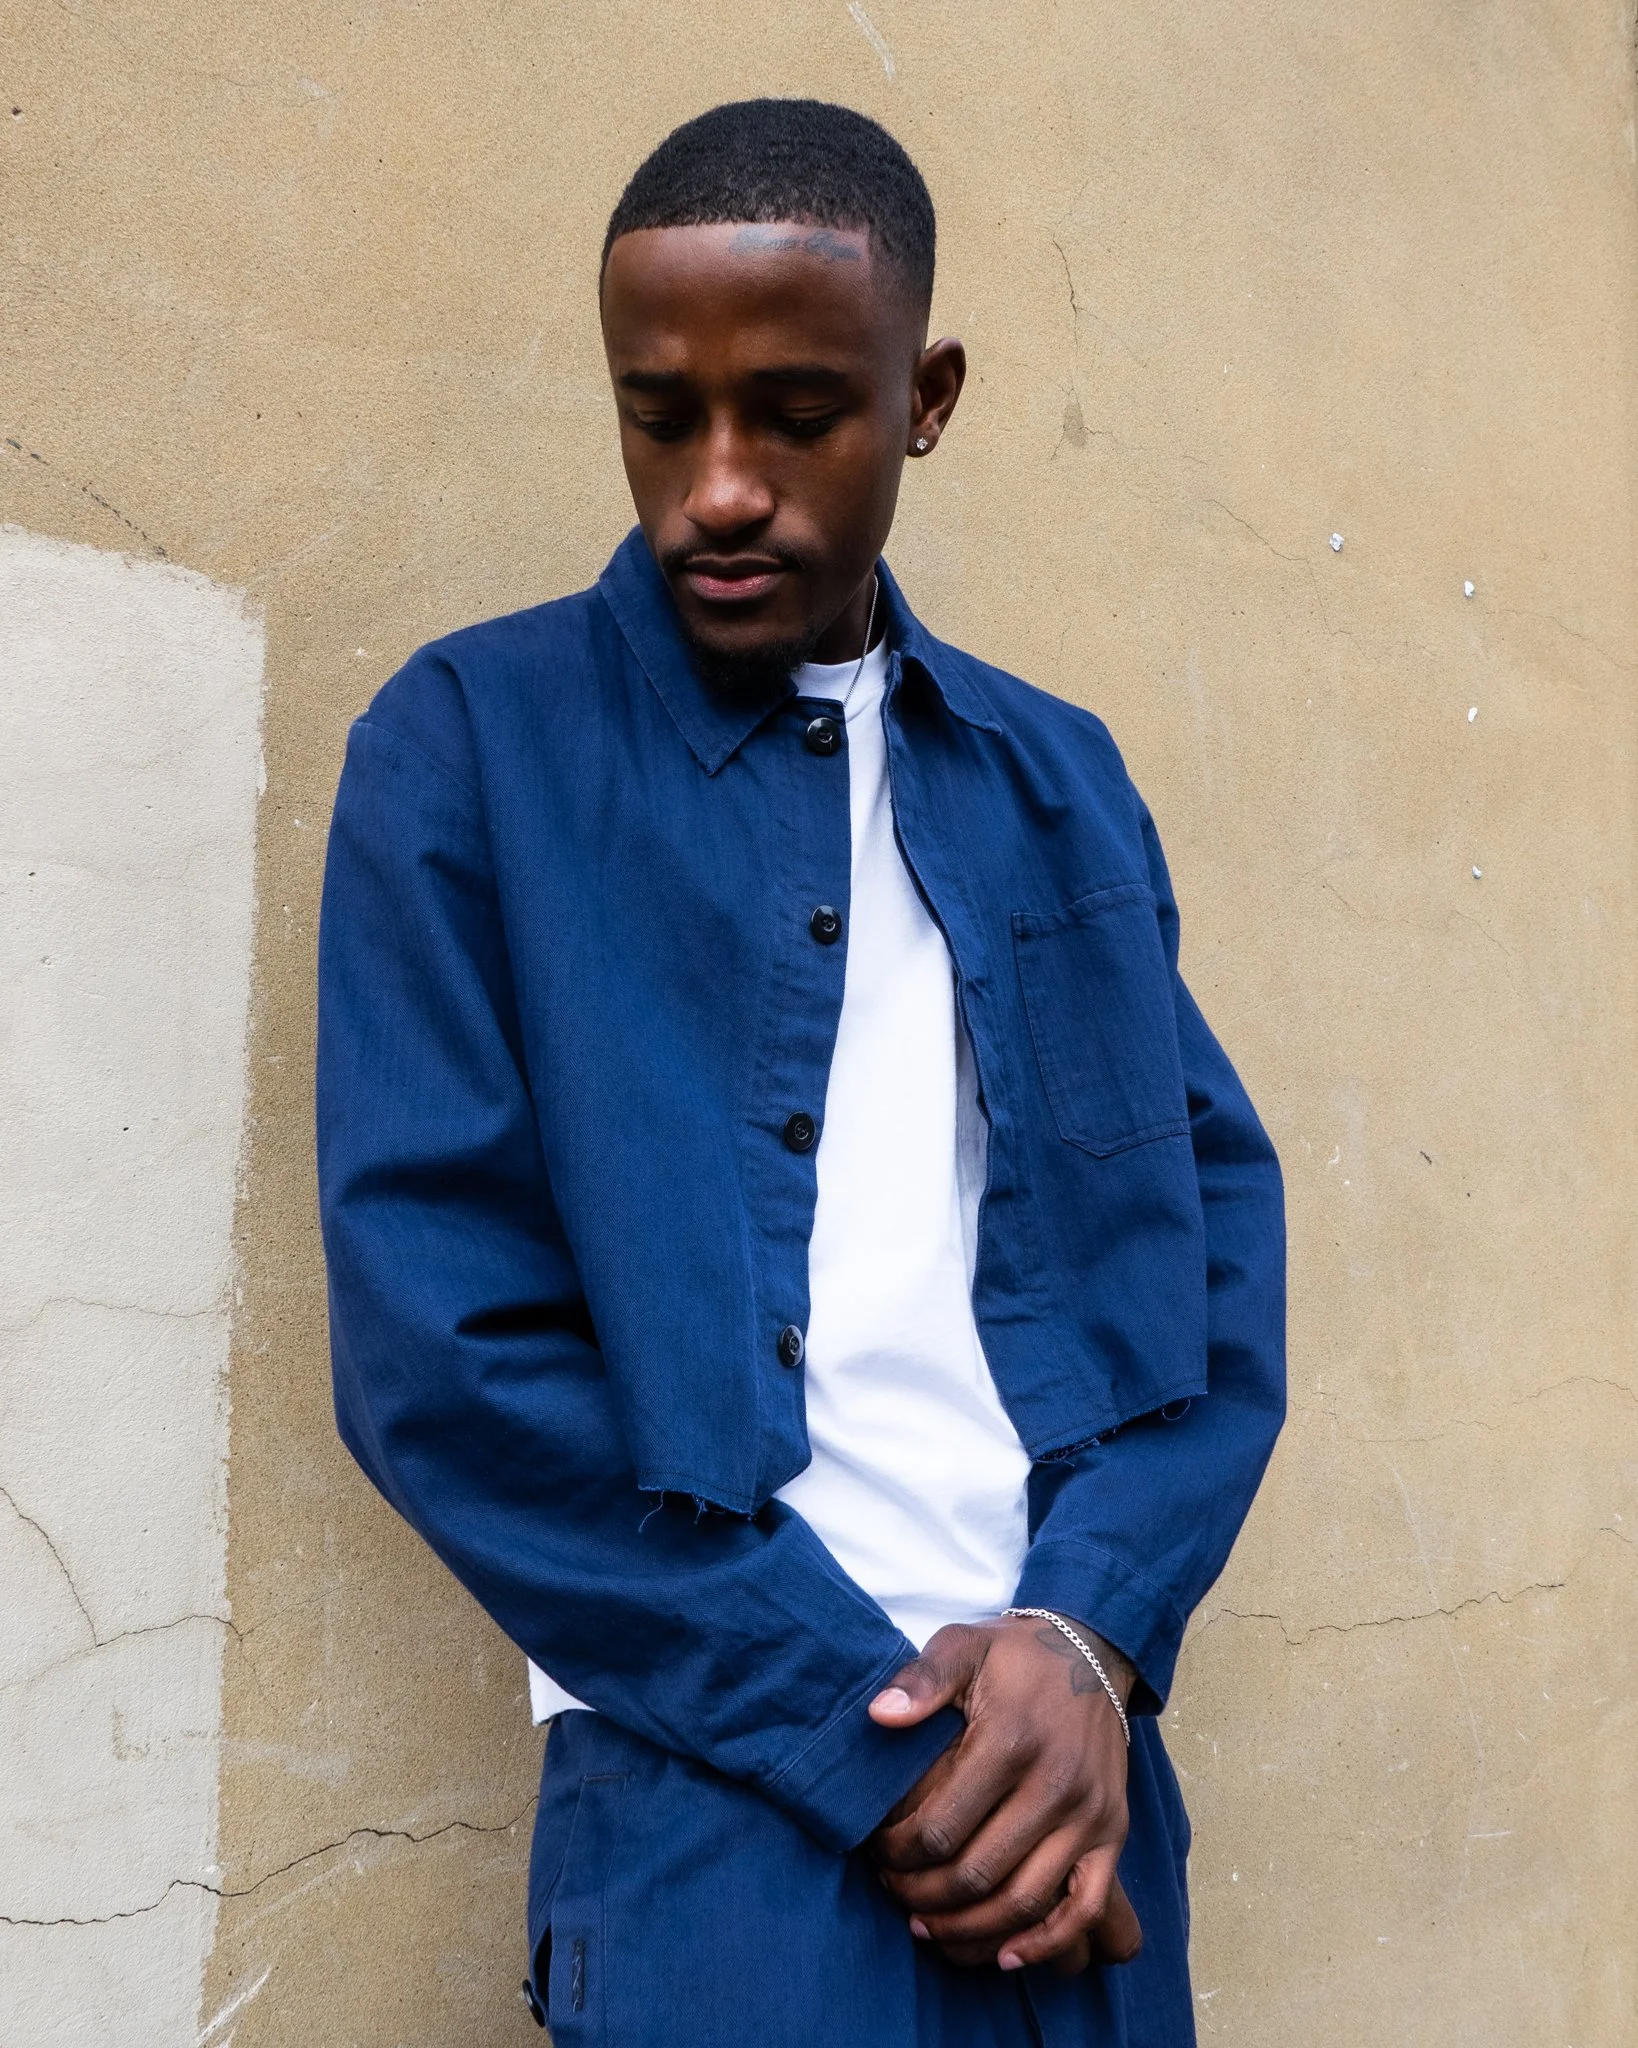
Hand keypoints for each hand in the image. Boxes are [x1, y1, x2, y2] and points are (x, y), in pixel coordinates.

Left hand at [866, 1615, 1140, 1974]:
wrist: (1091, 1653)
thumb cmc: (1016, 1657)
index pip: (941, 1827)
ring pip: (1024, 1900)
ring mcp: (1089, 1814)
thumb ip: (921, 1679)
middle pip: (978, 1873)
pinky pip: (1085, 1907)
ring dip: (970, 1928)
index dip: (899, 1853)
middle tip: (894, 1892)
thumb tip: (880, 1716)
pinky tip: (1005, 1955)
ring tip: (928, 1925)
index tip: (878, 1853)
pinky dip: (1046, 1942)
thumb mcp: (963, 1646)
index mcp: (1010, 1740)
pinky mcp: (1113, 1832)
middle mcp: (1055, 1784)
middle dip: (924, 1895)